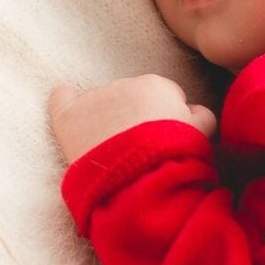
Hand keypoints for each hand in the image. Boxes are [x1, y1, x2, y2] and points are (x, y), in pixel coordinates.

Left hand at [49, 74, 217, 164]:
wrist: (142, 179)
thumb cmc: (176, 158)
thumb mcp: (202, 134)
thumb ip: (199, 116)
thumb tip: (193, 111)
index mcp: (158, 86)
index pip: (162, 96)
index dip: (163, 119)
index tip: (163, 139)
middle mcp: (125, 85)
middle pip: (131, 98)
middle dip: (135, 118)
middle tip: (139, 149)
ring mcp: (95, 99)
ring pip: (102, 104)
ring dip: (108, 120)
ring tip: (113, 151)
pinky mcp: (69, 117)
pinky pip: (63, 98)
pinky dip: (65, 101)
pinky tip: (67, 104)